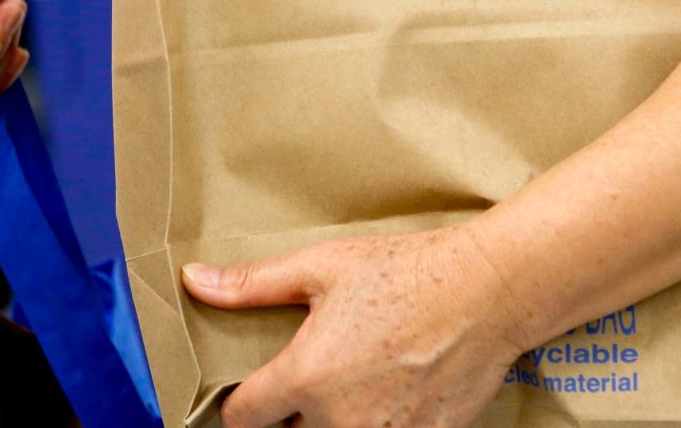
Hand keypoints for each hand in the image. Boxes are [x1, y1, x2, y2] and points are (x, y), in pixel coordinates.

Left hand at [182, 226, 526, 427]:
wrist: (487, 289)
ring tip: (358, 389)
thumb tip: (194, 281)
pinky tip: (395, 399)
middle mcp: (339, 418)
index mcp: (305, 376)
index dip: (242, 406)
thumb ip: (254, 284)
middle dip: (294, 417)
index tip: (255, 395)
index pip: (243, 419)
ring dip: (338, 423)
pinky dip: (385, 426)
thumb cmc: (406, 271)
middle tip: (319, 383)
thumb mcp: (323, 267)